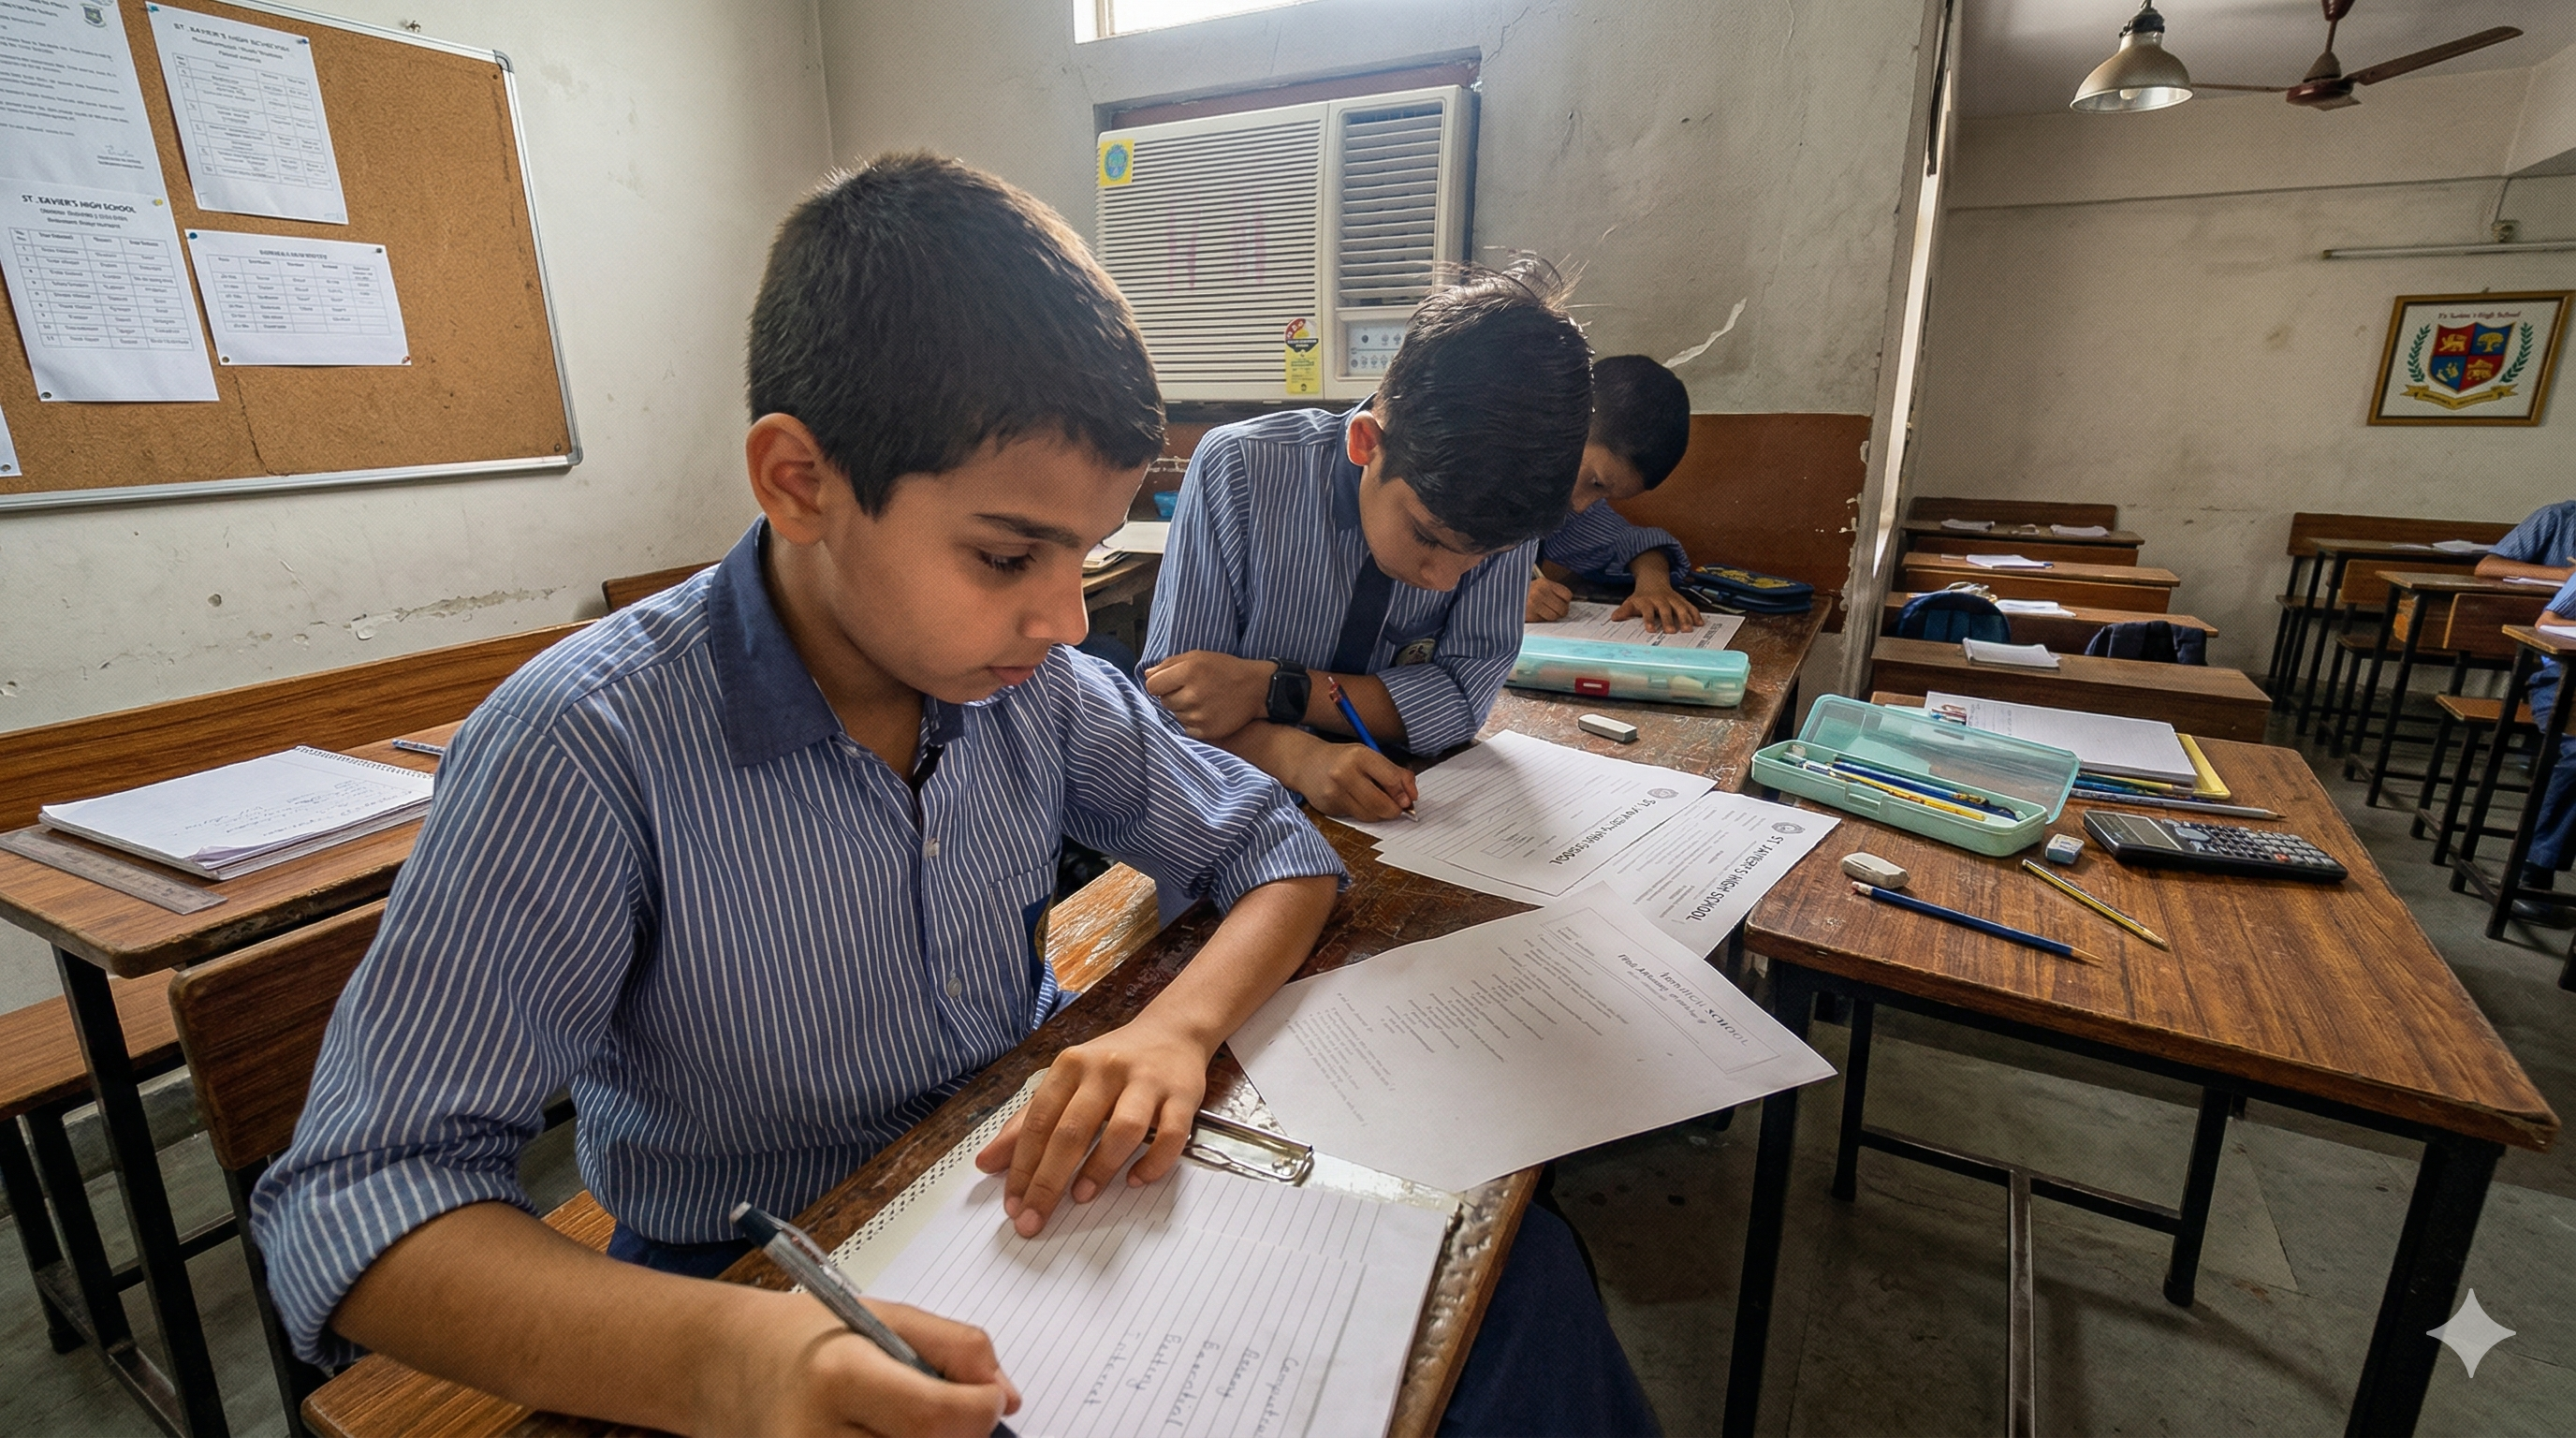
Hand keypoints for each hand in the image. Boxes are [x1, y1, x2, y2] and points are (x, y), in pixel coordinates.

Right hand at [706, 1288, 1018, 1437]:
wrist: (728, 1368)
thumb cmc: (809, 1339)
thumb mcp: (884, 1317)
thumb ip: (956, 1347)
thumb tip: (1006, 1398)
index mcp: (839, 1376)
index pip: (938, 1417)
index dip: (980, 1409)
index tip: (988, 1397)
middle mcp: (815, 1437)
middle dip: (957, 1435)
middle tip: (942, 1409)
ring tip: (900, 1420)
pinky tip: (885, 1437)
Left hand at [974, 1014, 1212, 1235]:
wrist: (1172, 1032)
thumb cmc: (1111, 1066)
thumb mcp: (1065, 1083)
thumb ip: (1026, 1123)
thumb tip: (986, 1163)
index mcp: (1072, 1066)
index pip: (1040, 1121)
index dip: (1022, 1166)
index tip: (1013, 1204)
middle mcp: (1106, 1070)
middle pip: (1072, 1130)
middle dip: (1049, 1180)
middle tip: (1034, 1220)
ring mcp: (1147, 1082)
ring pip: (1122, 1130)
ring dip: (1099, 1168)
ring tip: (1081, 1197)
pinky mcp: (1182, 1096)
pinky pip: (1170, 1136)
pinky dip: (1153, 1163)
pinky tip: (1135, 1180)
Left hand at [1141, 650, 1272, 739]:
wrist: (1256, 689)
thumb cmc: (1225, 669)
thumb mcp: (1198, 657)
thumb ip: (1169, 664)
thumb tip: (1147, 674)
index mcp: (1188, 671)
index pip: (1151, 686)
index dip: (1159, 684)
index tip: (1169, 684)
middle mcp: (1192, 694)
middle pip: (1163, 702)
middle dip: (1173, 696)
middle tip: (1192, 690)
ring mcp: (1199, 715)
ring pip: (1175, 715)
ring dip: (1184, 709)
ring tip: (1203, 700)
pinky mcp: (1206, 731)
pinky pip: (1187, 728)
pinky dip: (1193, 722)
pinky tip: (1208, 712)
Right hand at [1289, 734, 1417, 819]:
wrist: (1307, 763)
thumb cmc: (1343, 759)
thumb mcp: (1369, 756)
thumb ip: (1393, 772)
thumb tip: (1412, 796)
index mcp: (1359, 755)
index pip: (1391, 780)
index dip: (1405, 793)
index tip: (1409, 799)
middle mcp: (1344, 773)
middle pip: (1382, 804)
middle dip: (1395, 810)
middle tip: (1398, 807)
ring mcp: (1334, 792)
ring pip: (1371, 815)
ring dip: (1379, 813)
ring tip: (1376, 800)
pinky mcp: (1329, 807)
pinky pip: (1357, 818)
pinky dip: (1363, 812)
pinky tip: (1357, 800)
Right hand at [1525, 574, 1572, 622]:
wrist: (1505, 596)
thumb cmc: (1526, 592)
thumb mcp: (1540, 585)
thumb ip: (1553, 591)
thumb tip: (1567, 604)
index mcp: (1544, 583)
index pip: (1567, 595)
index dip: (1566, 601)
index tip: (1561, 601)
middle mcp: (1540, 592)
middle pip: (1562, 608)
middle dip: (1561, 611)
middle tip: (1555, 611)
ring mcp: (1534, 604)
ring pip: (1554, 617)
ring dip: (1551, 617)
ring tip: (1544, 612)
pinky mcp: (1529, 615)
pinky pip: (1543, 621)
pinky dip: (1541, 619)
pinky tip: (1535, 614)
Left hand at [1612, 578, 1702, 633]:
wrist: (1653, 580)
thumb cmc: (1641, 597)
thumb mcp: (1630, 602)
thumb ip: (1624, 611)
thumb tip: (1614, 618)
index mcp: (1647, 600)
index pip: (1647, 610)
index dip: (1648, 620)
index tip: (1651, 630)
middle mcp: (1660, 599)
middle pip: (1665, 609)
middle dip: (1668, 620)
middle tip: (1671, 632)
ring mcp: (1672, 599)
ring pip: (1680, 607)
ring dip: (1685, 618)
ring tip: (1688, 630)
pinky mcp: (1681, 600)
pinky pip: (1689, 606)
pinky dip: (1695, 614)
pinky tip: (1700, 623)